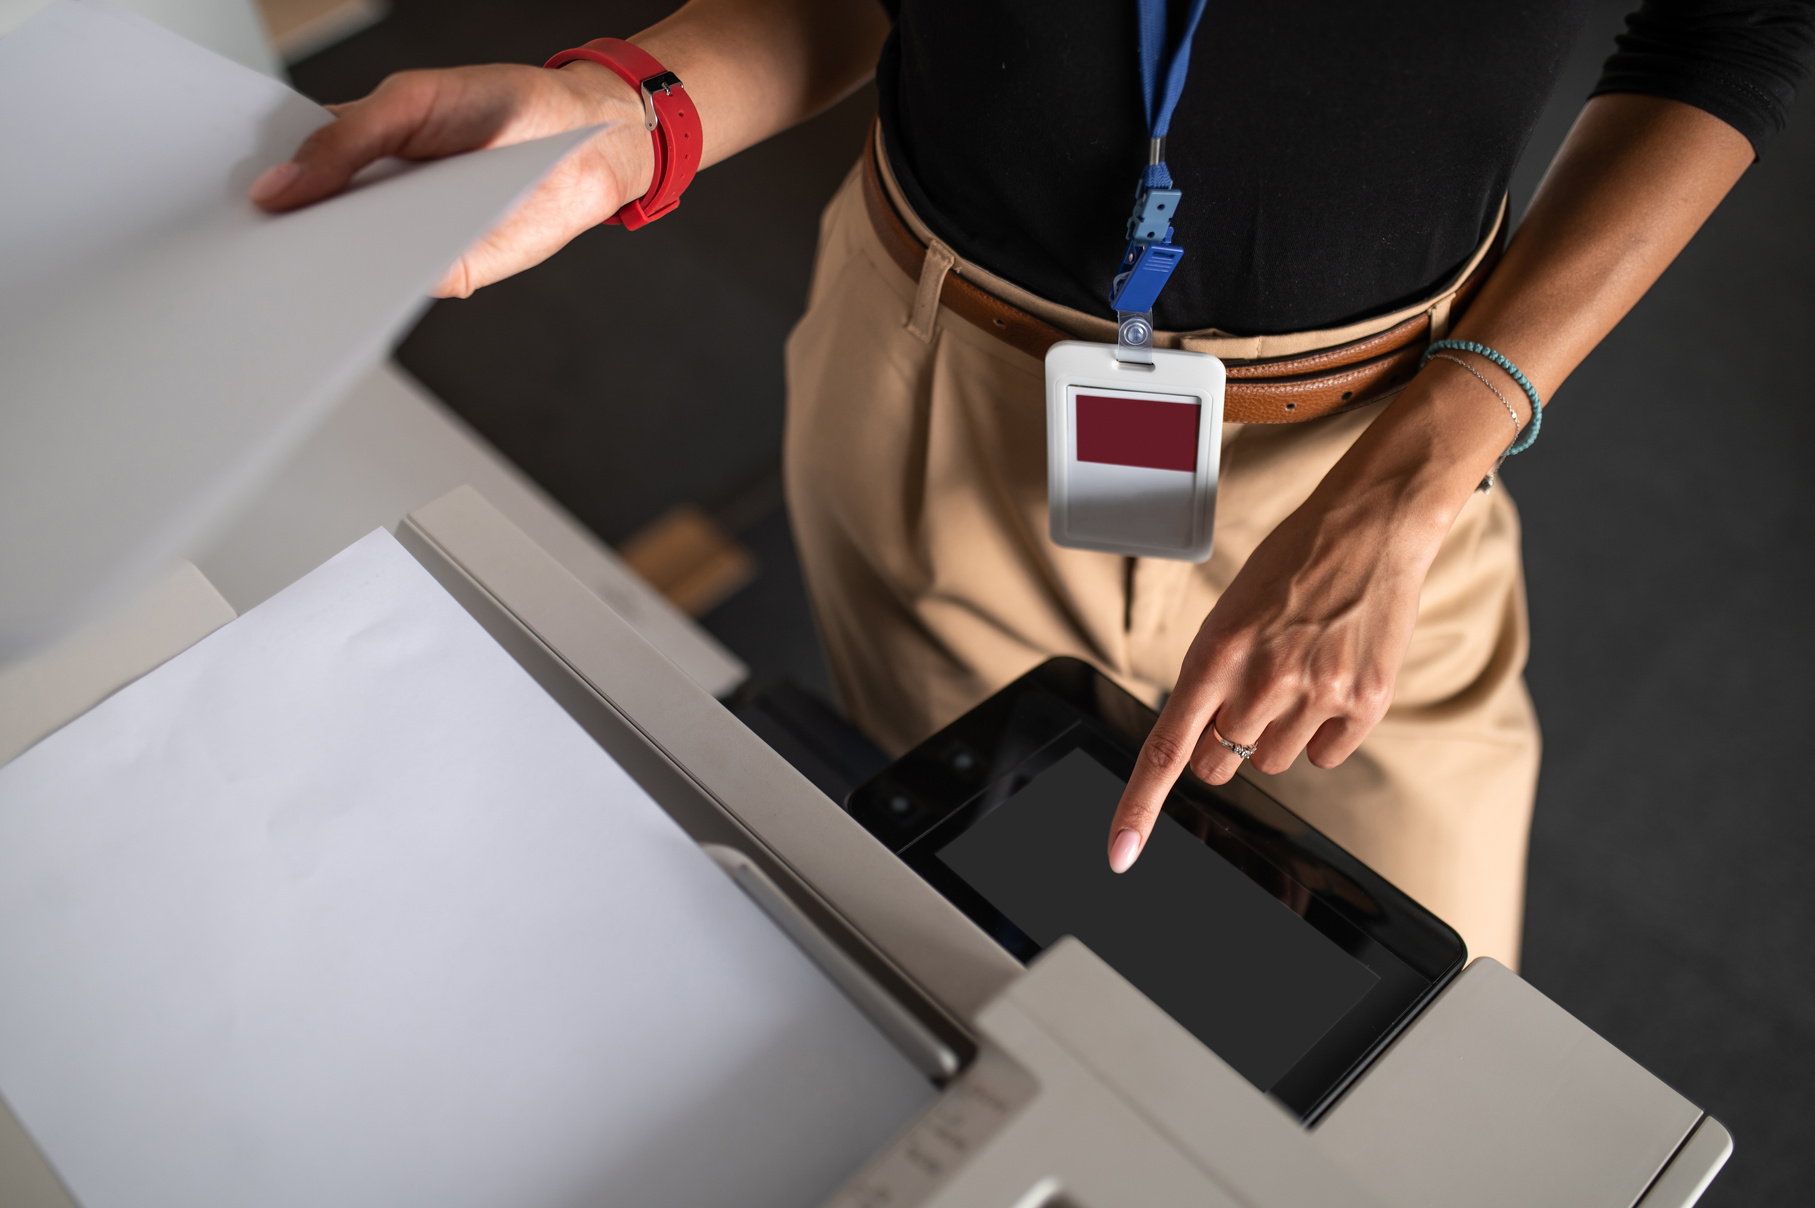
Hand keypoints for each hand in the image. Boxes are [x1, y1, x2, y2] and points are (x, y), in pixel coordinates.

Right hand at [248, 62, 652, 296]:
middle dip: (265, 244)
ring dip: (312, 277)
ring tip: (269, 278)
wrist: (586, 145)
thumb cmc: (506, 107)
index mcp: (354, 150)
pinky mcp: (446, 274)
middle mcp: (373, 202)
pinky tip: (344, 290)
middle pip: (305, 231)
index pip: (283, 173)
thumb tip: (278, 186)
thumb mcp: (412, 102)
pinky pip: (398, 291)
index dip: (243, 187)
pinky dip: (372, 293)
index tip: (196, 200)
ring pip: (346, 270)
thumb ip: (347, 139)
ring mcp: (407, 241)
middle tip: (220, 253)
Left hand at [1102, 367, 1506, 873]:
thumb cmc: (1292, 565)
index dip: (1138, 808)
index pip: (1166, 750)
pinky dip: (1323, 732)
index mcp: (1216, 654)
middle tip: (1248, 692)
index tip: (1120, 854)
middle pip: (1218, 765)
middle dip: (1222, 742)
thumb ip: (1209, 679)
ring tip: (1297, 670)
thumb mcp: (1230, 613)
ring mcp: (1317, 694)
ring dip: (1276, 732)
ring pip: (1272, 762)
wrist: (1371, 525)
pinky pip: (1325, 755)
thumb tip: (1197, 744)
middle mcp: (1263, 681)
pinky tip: (1331, 679)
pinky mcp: (1364, 703)